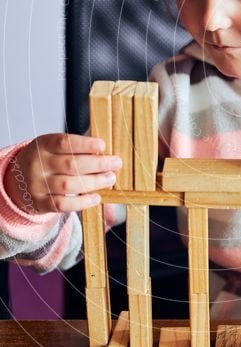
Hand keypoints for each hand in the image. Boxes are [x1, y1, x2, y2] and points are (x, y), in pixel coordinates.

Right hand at [4, 134, 121, 214]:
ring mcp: (37, 185)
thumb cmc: (46, 161)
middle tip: (116, 163)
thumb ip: (74, 149)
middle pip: (70, 164)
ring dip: (94, 182)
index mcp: (42, 145)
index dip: (84, 144)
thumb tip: (105, 152)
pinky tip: (96, 198)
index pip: (63, 142)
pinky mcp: (39, 203)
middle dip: (97, 164)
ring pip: (68, 185)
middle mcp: (38, 164)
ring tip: (110, 178)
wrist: (17, 182)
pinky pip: (62, 204)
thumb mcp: (53, 148)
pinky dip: (82, 202)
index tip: (103, 144)